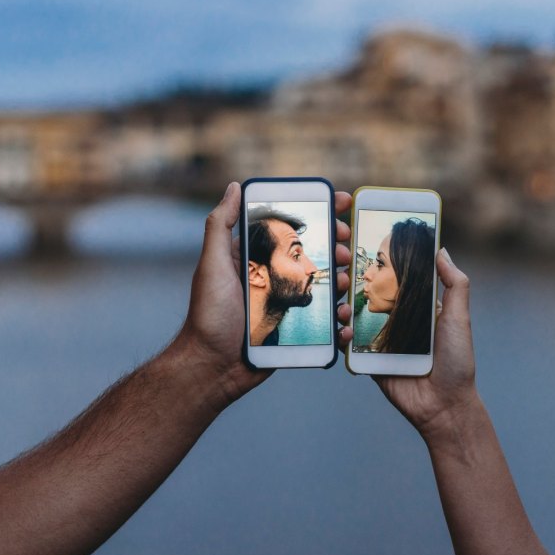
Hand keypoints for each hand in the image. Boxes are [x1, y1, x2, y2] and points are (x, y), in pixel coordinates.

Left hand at [175, 182, 353, 408]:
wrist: (213, 367)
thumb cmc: (208, 315)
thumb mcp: (212, 264)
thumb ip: (221, 225)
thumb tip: (234, 187)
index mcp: (256, 257)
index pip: (290, 227)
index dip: (318, 214)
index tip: (342, 203)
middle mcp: (273, 276)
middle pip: (315, 254)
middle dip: (336, 247)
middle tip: (345, 250)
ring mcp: (286, 302)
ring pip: (324, 285)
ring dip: (341, 281)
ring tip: (344, 284)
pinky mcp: (295, 329)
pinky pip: (324, 321)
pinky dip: (339, 321)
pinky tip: (343, 322)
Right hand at [339, 249, 476, 439]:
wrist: (444, 406)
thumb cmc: (457, 362)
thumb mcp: (460, 318)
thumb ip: (455, 284)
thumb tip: (442, 251)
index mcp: (417, 308)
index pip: (397, 280)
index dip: (382, 265)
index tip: (364, 246)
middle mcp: (398, 321)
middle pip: (371, 296)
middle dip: (354, 284)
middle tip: (344, 273)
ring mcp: (381, 340)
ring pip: (355, 318)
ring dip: (344, 308)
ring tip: (344, 305)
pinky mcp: (369, 360)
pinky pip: (351, 345)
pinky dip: (344, 336)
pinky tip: (346, 331)